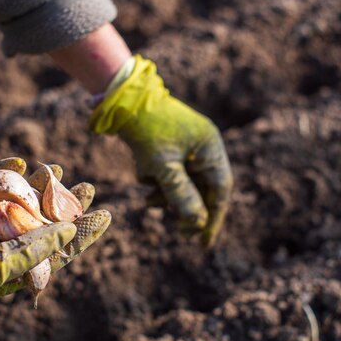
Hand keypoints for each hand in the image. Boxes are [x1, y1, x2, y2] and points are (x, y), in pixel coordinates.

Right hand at [0, 160, 109, 332]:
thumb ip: (35, 250)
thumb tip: (72, 232)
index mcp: (9, 270)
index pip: (56, 252)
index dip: (83, 235)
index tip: (106, 215)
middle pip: (42, 223)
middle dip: (66, 205)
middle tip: (90, 187)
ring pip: (19, 201)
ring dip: (40, 184)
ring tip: (59, 168)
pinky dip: (4, 172)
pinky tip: (21, 162)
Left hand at [90, 56, 232, 246]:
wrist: (121, 99)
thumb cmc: (146, 130)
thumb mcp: (163, 166)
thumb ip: (182, 195)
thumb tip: (198, 223)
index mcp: (210, 146)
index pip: (220, 190)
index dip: (213, 217)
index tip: (204, 242)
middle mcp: (203, 145)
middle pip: (203, 188)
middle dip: (188, 208)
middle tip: (179, 232)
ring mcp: (187, 144)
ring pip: (184, 182)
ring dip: (169, 194)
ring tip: (151, 200)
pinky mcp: (169, 145)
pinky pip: (170, 171)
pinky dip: (158, 178)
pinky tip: (144, 172)